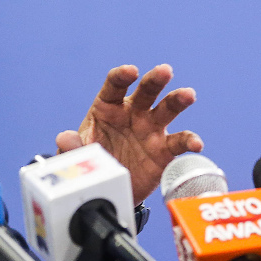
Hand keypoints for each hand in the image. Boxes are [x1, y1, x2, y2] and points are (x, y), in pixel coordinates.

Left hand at [55, 64, 202, 203]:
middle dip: (155, 80)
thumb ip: (71, 147)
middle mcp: (132, 113)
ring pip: (167, 109)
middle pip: (145, 91)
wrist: (108, 188)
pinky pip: (179, 142)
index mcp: (108, 107)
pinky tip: (196, 144)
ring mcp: (150, 129)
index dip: (122, 76)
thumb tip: (65, 137)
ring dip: (178, 100)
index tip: (130, 71)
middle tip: (165, 71)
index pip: (114, 86)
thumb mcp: (77, 155)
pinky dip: (189, 141)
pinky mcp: (164, 150)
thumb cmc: (92, 162)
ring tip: (188, 95)